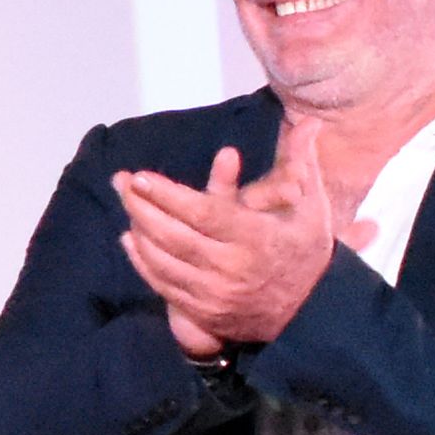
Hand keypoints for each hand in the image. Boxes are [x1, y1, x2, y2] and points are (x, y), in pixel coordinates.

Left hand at [114, 140, 366, 354]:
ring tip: (127, 201)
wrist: (310, 312)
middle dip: (142, 207)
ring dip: (139, 230)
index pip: (204, 213)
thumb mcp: (312, 205)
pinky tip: (131, 237)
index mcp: (258, 239)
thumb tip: (308, 122)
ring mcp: (216, 294)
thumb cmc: (306, 250)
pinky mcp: (204, 313)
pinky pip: (164, 286)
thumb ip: (301, 162)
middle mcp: (233, 269)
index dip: (168, 195)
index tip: (141, 176)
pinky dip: (142, 261)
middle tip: (121, 182)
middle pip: (175, 236)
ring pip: (164, 261)